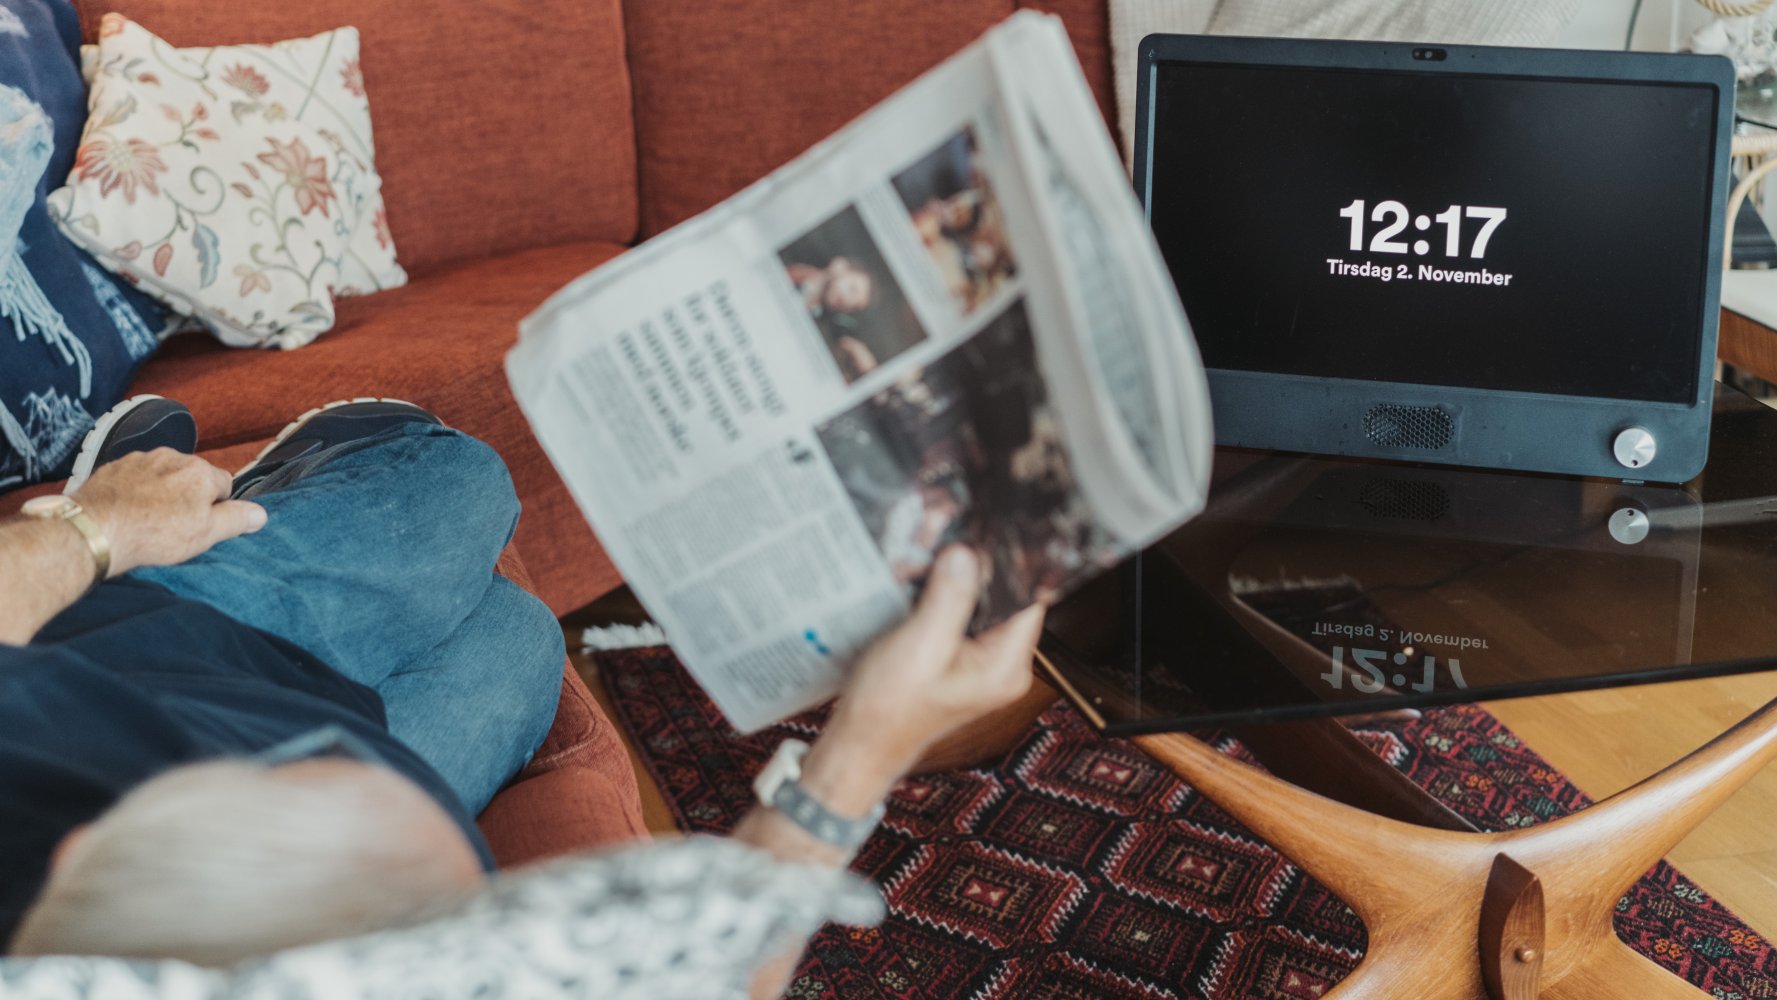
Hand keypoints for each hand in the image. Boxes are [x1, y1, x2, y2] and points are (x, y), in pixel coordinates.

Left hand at [71, 448, 266, 575]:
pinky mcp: (115, 466)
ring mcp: (141, 459)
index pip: (224, 485)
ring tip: (148, 519)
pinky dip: (136, 489)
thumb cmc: (154, 533)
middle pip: (192, 477)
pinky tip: (128, 510)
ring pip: (163, 475)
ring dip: (162, 491)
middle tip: (174, 526)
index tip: (201, 525)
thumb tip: (260, 513)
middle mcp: (173, 457)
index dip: (216, 508)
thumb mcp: (206, 533)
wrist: (96, 529)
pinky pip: (136, 476)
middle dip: (188, 497)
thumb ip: (237, 519)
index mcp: (201, 472)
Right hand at [802, 547, 1043, 814]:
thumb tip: (968, 555)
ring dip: (955, 581)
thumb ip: (949, 598)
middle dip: (975, 568)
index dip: (1008, 564)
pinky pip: (962, 616)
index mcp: (1005, 666)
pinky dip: (943, 598)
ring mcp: (983, 663)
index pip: (1029, 599)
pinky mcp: (961, 659)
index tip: (982, 537)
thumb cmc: (888, 712)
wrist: (860, 744)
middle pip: (1004, 598)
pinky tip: (920, 588)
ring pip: (980, 603)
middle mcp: (1003, 665)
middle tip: (946, 544)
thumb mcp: (919, 647)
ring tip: (928, 564)